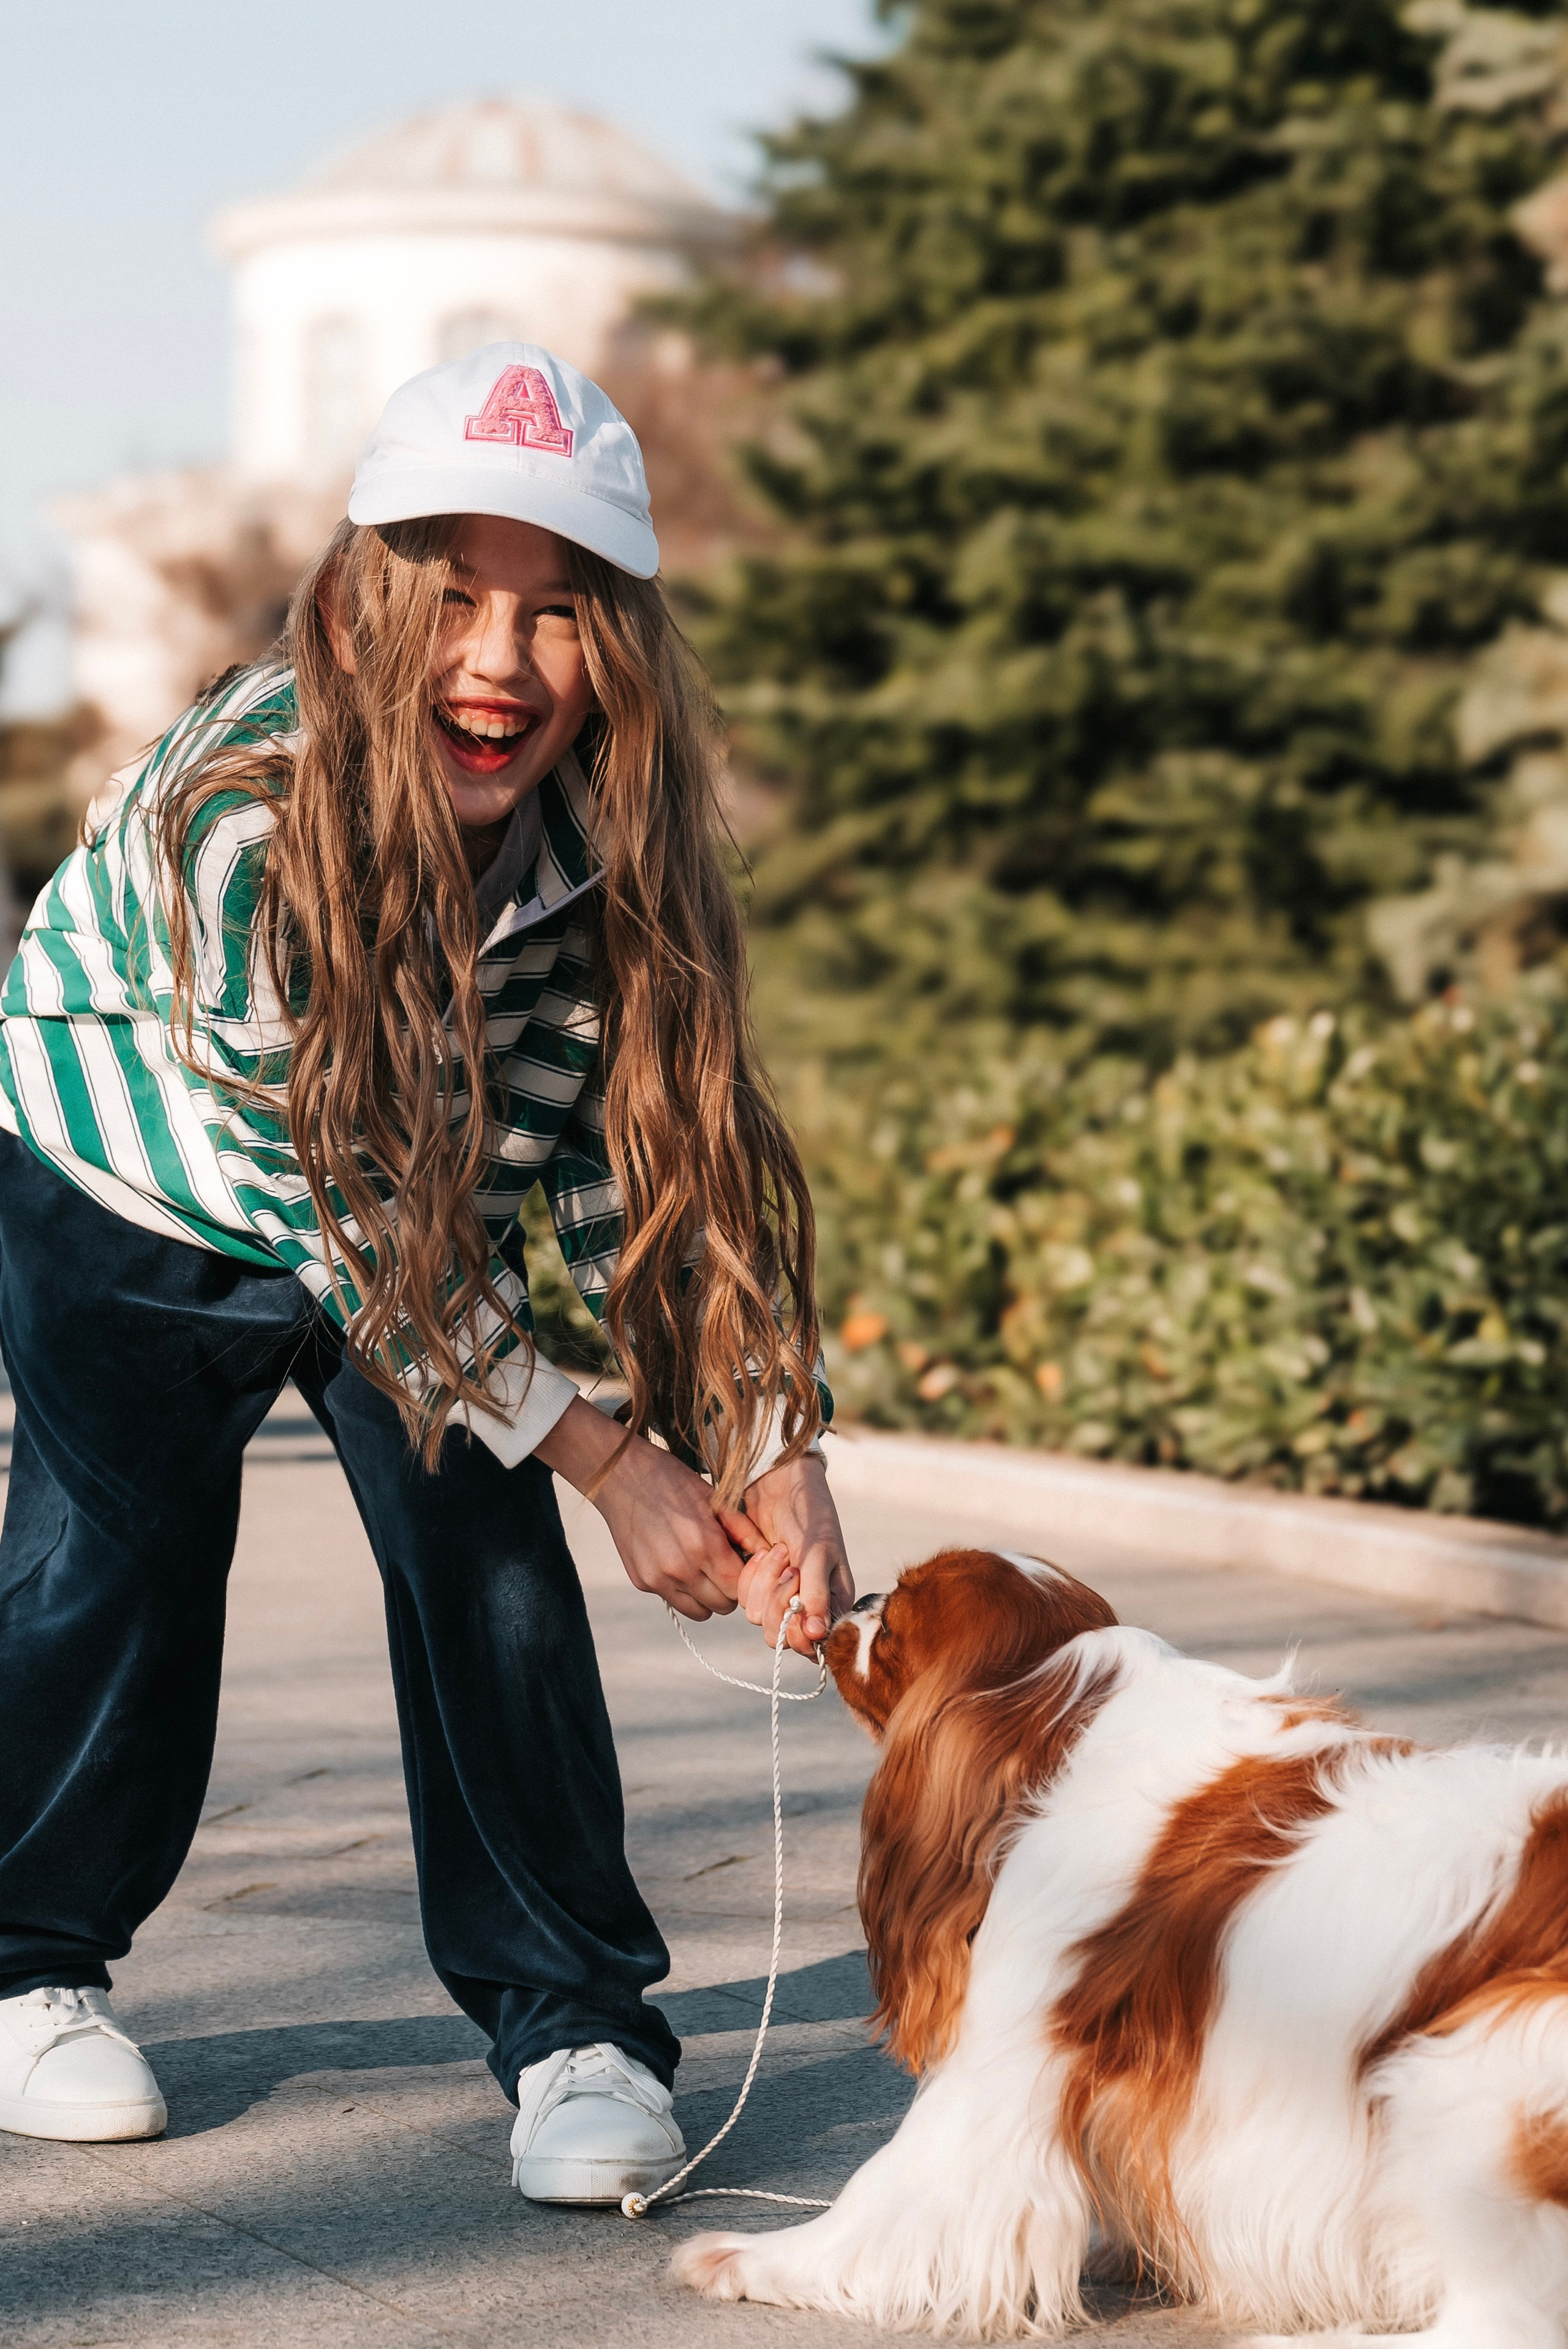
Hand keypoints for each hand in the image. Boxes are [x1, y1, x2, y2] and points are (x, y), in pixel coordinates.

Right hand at [537, 1397, 775, 1620]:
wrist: (622, 1476)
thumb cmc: (673, 1482)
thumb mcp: (716, 1499)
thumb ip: (744, 1531)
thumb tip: (768, 1555)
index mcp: (704, 1545)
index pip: (740, 1588)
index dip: (748, 1578)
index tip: (743, 1562)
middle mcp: (681, 1569)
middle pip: (723, 1606)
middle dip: (730, 1589)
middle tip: (725, 1565)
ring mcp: (658, 1579)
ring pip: (700, 1612)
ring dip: (707, 1597)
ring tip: (703, 1569)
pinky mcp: (642, 1582)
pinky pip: (674, 1601)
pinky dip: (682, 1590)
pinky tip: (677, 1562)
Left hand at [720, 1452, 853, 1659]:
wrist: (782, 1483)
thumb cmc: (811, 1515)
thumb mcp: (819, 1553)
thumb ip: (817, 1595)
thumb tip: (817, 1636)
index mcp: (832, 1604)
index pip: (812, 1645)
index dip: (799, 1632)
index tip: (797, 1602)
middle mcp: (805, 1606)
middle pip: (780, 1635)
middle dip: (778, 1602)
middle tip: (790, 1568)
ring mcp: (778, 1596)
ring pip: (758, 1616)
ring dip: (765, 1581)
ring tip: (778, 1549)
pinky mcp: (756, 1584)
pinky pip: (743, 1597)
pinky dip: (749, 1574)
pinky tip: (762, 1549)